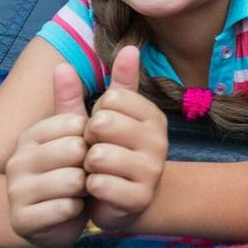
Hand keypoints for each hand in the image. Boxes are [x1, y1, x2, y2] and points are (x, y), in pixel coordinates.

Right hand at [5, 63, 91, 247]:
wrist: (52, 220)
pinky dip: (77, 209)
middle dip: (90, 164)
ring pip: (71, 180)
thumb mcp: (74, 133)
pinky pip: (65, 208)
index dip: (93, 138)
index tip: (89, 149)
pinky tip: (72, 209)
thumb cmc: (68, 170)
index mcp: (31, 134)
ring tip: (79, 191)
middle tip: (86, 173)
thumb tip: (62, 63)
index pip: (75, 124)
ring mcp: (16, 190)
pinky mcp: (22, 219)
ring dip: (85, 188)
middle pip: (75, 150)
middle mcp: (18, 159)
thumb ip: (72, 98)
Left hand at [83, 46, 168, 230]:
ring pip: (99, 155)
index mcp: (152, 115)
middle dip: (88, 139)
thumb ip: (109, 83)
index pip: (111, 98)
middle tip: (95, 150)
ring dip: (87, 165)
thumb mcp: (104, 116)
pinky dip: (90, 187)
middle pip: (103, 123)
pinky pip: (99, 184)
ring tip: (96, 171)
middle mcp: (159, 140)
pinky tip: (99, 189)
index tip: (101, 129)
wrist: (124, 201)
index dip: (94, 114)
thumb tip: (126, 46)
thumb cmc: (111, 151)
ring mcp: (152, 170)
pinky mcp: (139, 197)